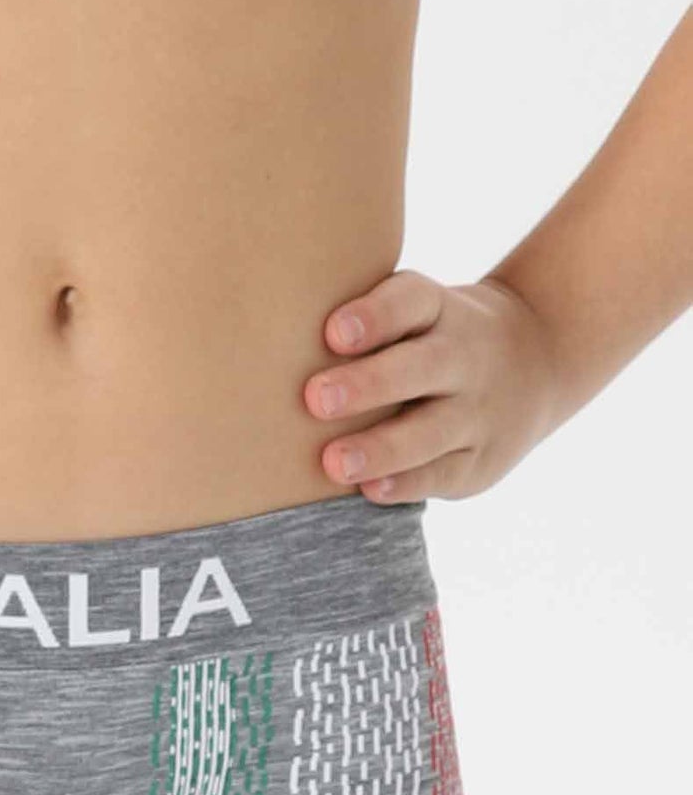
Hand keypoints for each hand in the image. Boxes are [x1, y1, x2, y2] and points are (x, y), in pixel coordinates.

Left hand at [303, 269, 560, 503]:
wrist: (538, 359)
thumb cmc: (430, 336)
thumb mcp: (415, 309)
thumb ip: (361, 319)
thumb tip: (257, 331)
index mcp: (440, 309)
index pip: (411, 303)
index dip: (375, 316)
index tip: (332, 332)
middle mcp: (465, 356)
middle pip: (423, 367)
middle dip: (370, 384)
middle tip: (314, 398)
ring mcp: (478, 411)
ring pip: (432, 429)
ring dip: (382, 447)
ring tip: (333, 462)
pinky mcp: (480, 460)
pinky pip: (441, 474)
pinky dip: (406, 484)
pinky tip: (370, 491)